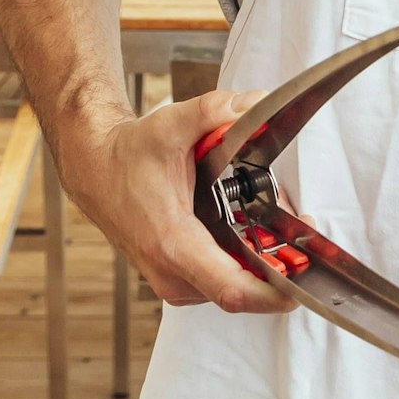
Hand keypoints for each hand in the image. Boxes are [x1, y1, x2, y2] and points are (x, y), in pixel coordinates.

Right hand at [54, 86, 284, 313]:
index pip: (231, 289)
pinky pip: (219, 285)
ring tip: (279, 230)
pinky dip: (243, 267)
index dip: (272, 293)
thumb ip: (214, 111)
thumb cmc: (129, 156)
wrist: (96, 171)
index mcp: (174, 243)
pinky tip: (254, 237)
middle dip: (279, 270)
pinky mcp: (175, 279)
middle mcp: (171, 273)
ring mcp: (172, 281)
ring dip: (262, 268)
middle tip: (299, 233)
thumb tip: (254, 103)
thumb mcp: (172, 124)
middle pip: (241, 295)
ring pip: (232, 291)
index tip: (301, 281)